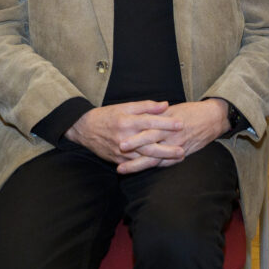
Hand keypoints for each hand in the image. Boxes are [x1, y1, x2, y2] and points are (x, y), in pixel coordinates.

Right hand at [65, 101, 182, 168]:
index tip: (180, 123)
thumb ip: (146, 106)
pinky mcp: (119, 159)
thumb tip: (165, 105)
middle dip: (167, 148)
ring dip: (162, 158)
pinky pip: (137, 164)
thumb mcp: (125, 107)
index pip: (149, 122)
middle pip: (149, 144)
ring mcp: (121, 150)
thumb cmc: (107, 116)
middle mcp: (124, 137)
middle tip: (183, 148)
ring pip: (144, 156)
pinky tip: (162, 164)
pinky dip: (150, 164)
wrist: (85, 130)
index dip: (166, 122)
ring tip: (177, 157)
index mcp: (127, 121)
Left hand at [117, 100, 228, 173]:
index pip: (146, 128)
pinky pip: (165, 163)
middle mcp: (169, 133)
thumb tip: (137, 116)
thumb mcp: (172, 109)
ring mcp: (175, 145)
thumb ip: (155, 114)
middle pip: (148, 143)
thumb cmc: (190, 111)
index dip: (132, 134)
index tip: (117, 139)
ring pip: (154, 157)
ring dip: (137, 164)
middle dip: (132, 149)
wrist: (211, 118)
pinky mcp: (181, 153)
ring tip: (122, 169)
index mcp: (165, 120)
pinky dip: (152, 167)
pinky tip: (141, 171)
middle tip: (116, 152)